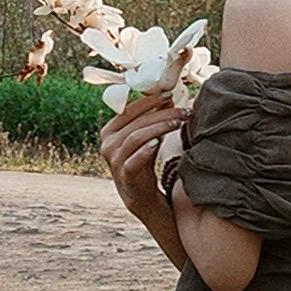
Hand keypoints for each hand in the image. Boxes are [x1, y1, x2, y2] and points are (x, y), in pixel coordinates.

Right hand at [98, 88, 176, 222]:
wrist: (141, 196)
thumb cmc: (143, 163)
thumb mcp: (146, 138)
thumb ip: (152, 119)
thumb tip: (167, 98)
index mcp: (109, 131)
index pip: (129, 110)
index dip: (149, 101)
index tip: (169, 94)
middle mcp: (107, 144)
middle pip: (136, 122)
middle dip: (162, 114)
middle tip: (183, 111)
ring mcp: (114, 161)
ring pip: (136, 137)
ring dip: (159, 127)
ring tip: (178, 123)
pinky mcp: (124, 175)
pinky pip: (134, 160)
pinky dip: (145, 150)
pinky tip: (158, 143)